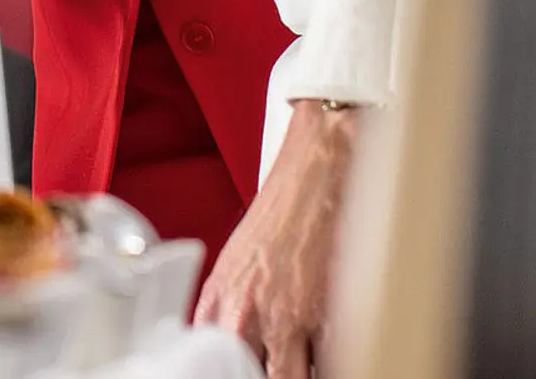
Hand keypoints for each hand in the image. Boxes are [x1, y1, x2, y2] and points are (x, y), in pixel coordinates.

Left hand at [196, 101, 360, 378]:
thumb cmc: (282, 212)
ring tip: (296, 364)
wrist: (315, 177)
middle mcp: (245, 315)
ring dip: (291, 372)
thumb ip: (228, 308)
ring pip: (285, 378)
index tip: (237, 366)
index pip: (209, 361)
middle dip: (262, 373)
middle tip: (271, 366)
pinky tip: (322, 357)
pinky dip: (323, 364)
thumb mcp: (236, 262)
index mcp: (218, 301)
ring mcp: (285, 322)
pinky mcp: (325, 320)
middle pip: (247, 373)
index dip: (228, 367)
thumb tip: (231, 341)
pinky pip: (323, 365)